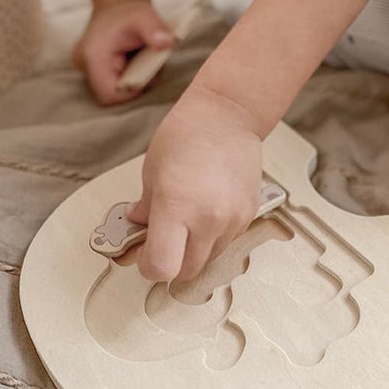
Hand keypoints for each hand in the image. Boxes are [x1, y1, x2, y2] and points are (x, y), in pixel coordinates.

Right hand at [73, 0, 174, 104]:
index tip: (146, 74)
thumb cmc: (130, 11)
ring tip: (140, 62)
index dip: (132, 91)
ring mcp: (85, 68)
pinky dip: (126, 77)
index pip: (110, 95)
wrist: (117, 2)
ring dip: (130, 82)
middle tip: (145, 66)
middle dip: (133, 86)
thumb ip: (155, 29)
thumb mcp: (144, 16)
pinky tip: (134, 62)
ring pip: (111, 90)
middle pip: (111, 95)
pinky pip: (111, 83)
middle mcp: (83, 65)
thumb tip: (167, 43)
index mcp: (92, 57)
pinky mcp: (92, 69)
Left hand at [126, 83, 263, 281]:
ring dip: (194, 250)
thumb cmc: (187, 135)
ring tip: (188, 220)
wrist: (227, 117)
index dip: (148, 267)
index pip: (161, 268)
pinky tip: (207, 210)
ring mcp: (232, 220)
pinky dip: (213, 235)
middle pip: (187, 271)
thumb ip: (145, 208)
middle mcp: (208, 219)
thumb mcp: (152, 172)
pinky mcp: (248, 215)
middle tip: (163, 241)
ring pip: (209, 258)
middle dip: (172, 262)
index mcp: (176, 208)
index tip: (145, 255)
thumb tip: (140, 225)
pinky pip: (227, 241)